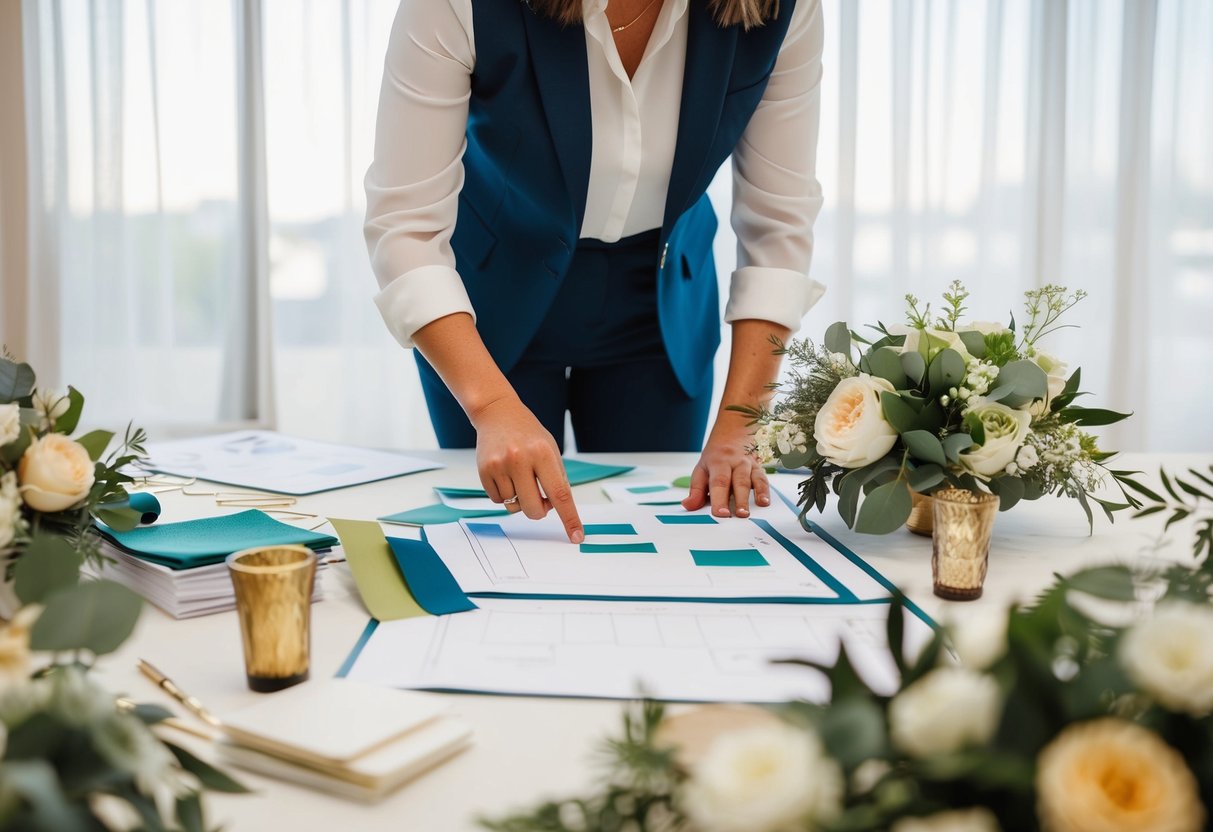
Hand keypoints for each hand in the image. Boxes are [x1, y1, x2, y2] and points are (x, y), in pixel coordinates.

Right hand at [470, 395, 583, 542]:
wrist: (498, 414)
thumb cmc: (529, 435)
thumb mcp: (551, 450)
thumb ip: (557, 479)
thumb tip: (556, 510)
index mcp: (543, 453)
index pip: (560, 493)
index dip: (569, 518)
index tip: (576, 536)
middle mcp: (520, 459)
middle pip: (534, 508)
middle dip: (539, 510)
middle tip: (540, 498)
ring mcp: (500, 465)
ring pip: (513, 506)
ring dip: (519, 499)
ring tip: (518, 476)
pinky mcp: (484, 470)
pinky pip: (497, 500)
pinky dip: (504, 495)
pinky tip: (505, 475)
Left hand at [681, 422, 770, 517]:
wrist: (733, 434)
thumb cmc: (716, 457)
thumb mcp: (702, 469)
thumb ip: (696, 490)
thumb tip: (688, 505)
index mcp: (718, 462)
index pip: (719, 482)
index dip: (720, 499)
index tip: (720, 513)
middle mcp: (735, 462)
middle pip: (738, 482)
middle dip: (739, 500)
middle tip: (739, 515)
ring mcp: (748, 464)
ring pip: (753, 480)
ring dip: (754, 496)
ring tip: (751, 512)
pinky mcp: (758, 468)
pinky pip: (763, 479)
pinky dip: (765, 491)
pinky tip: (765, 502)